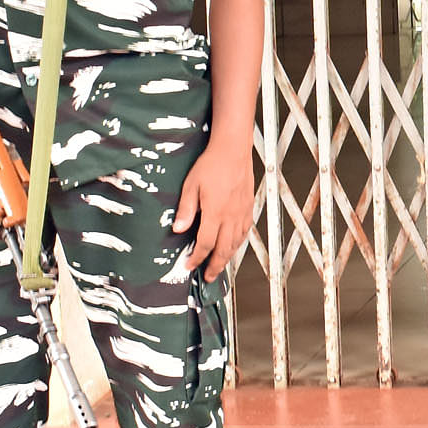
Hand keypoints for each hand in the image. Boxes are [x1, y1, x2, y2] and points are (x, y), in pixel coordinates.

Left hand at [175, 136, 256, 279]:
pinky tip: (233, 245)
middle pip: (224, 249)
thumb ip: (186, 209)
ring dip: (227, 257)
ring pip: (236, 243)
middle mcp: (231, 216)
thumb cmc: (210, 165)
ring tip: (219, 266)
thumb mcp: (191, 185)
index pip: (206, 244)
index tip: (189, 266)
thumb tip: (179, 230)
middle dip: (215, 266)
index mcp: (215, 213)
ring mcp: (242, 213)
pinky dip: (238, 243)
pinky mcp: (248, 207)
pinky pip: (245, 232)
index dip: (197, 258)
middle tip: (208, 278)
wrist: (233, 150)